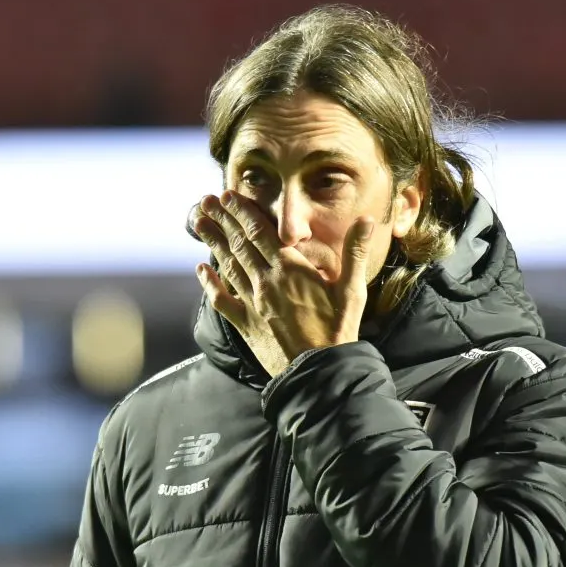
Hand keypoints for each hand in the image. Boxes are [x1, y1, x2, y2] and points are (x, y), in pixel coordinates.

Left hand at [192, 190, 374, 376]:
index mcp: (291, 269)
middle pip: (240, 243)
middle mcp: (267, 282)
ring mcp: (253, 304)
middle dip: (222, 219)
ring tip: (199, 223)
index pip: (262, 231)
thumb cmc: (339, 331)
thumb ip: (355, 252)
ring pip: (228, 266)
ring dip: (213, 242)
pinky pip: (222, 301)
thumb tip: (366, 219)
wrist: (320, 373)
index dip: (243, 211)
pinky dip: (210, 284)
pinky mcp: (247, 325)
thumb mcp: (352, 290)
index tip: (228, 194)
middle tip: (205, 201)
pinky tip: (201, 270)